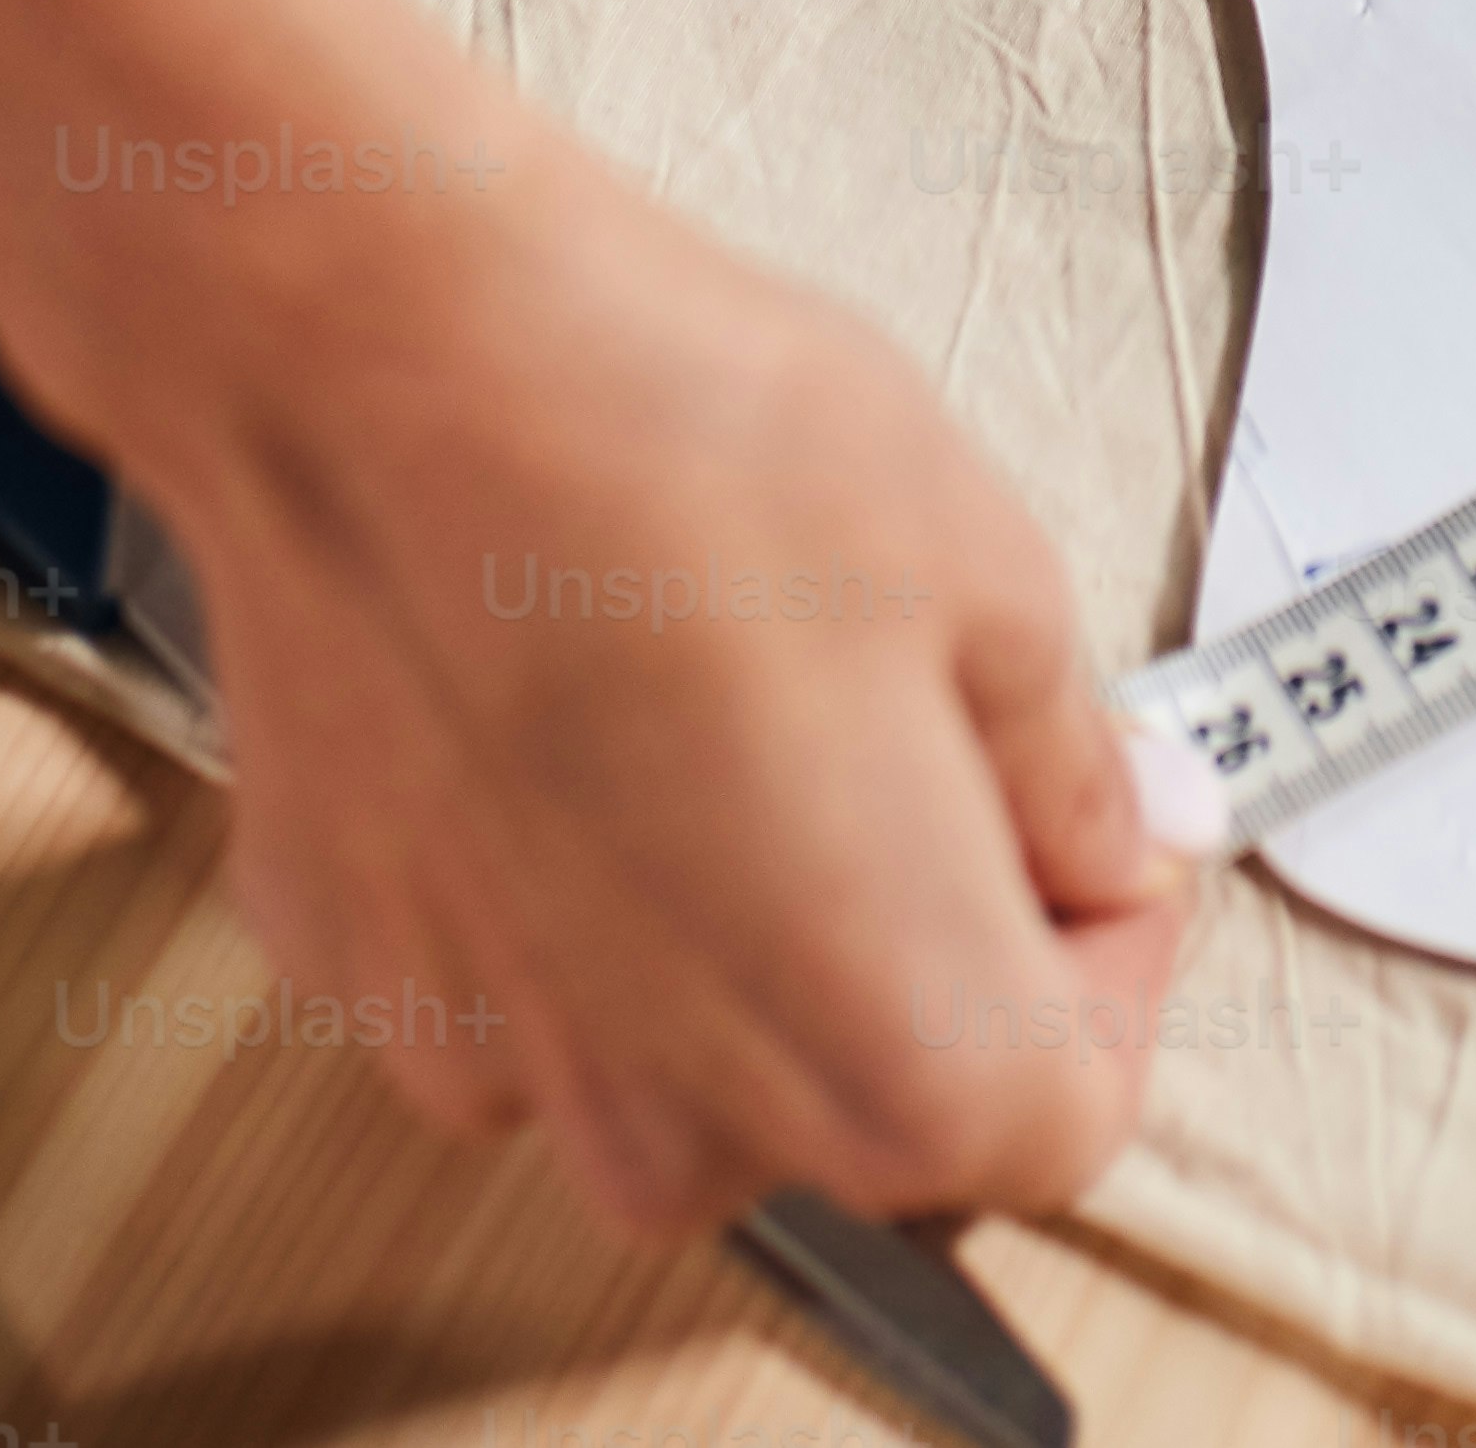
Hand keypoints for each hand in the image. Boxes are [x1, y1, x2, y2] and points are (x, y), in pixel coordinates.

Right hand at [12, 139, 1194, 1239]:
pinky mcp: (364, 969)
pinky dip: (569, 881)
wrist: (383, 354)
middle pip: (866, 1106)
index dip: (1103, 961)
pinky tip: (580, 707)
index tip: (1084, 831)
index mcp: (889, 1056)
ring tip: (733, 701)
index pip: (1061, 1114)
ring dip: (740, 925)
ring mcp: (496, 1063)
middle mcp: (683, 1122)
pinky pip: (521, 978)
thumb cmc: (679, 447)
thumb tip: (1112, 832)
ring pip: (684, 1058)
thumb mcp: (987, 576)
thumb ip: (1072, 769)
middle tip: (921, 740)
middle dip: (924, 945)